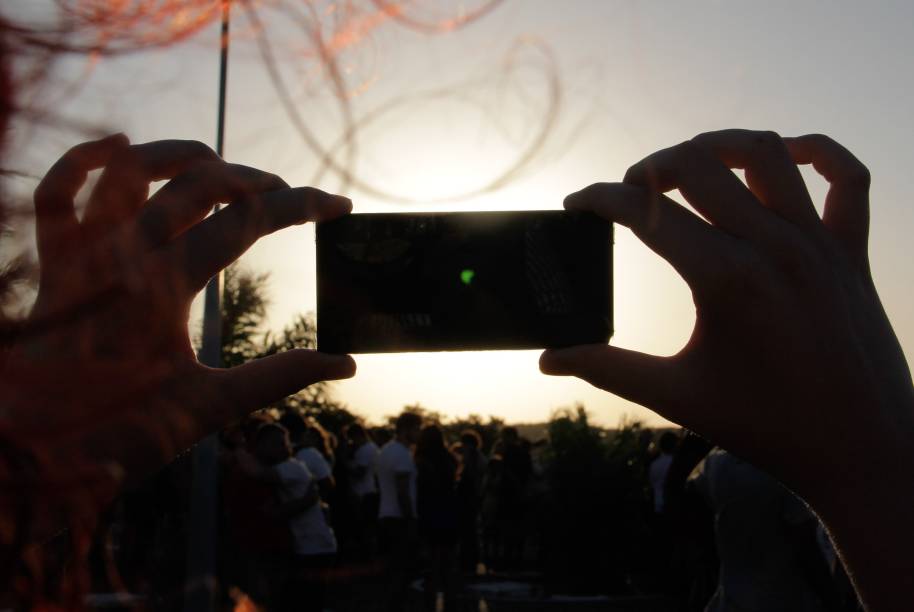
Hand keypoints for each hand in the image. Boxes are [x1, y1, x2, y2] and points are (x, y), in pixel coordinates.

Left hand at [1, 135, 355, 520]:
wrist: (31, 452)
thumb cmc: (120, 433)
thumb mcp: (209, 407)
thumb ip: (279, 378)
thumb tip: (345, 363)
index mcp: (165, 286)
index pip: (247, 223)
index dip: (302, 206)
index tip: (339, 205)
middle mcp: (121, 254)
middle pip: (198, 184)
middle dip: (253, 180)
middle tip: (285, 195)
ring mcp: (82, 251)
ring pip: (128, 169)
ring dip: (178, 154)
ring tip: (217, 162)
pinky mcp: (53, 260)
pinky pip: (55, 192)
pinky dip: (81, 161)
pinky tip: (117, 144)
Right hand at [540, 129, 913, 609]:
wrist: (861, 452)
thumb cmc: (767, 427)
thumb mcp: (676, 397)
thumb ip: (606, 369)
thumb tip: (547, 359)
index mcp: (725, 278)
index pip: (646, 212)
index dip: (598, 199)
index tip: (575, 204)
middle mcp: (774, 247)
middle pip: (698, 164)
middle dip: (649, 167)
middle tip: (630, 193)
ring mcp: (818, 244)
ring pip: (766, 152)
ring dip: (718, 146)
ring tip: (688, 165)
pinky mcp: (852, 251)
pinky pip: (846, 177)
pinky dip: (817, 152)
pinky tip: (782, 157)